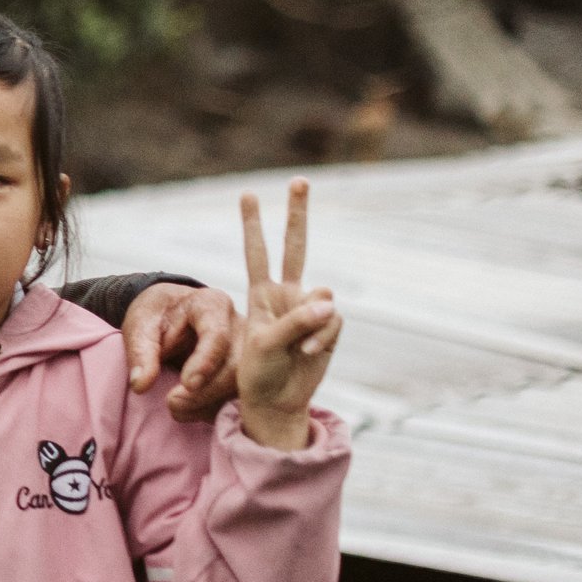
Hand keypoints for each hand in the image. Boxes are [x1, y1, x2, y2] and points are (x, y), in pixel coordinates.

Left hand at [124, 282, 240, 417]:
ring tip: (178, 410)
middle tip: (173, 403)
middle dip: (209, 391)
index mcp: (212, 305)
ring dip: (212, 404)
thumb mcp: (140, 326)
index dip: (205, 362)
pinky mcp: (247, 373)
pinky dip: (218, 410)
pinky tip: (193, 412)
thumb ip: (140, 353)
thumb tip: (140, 384)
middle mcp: (239, 326)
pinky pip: (242, 397)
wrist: (168, 315)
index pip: (217, 334)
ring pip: (245, 384)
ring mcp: (248, 351)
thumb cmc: (156, 317)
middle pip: (238, 364)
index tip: (187, 384)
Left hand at [234, 178, 343, 449]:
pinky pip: (333, 323)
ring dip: (312, 325)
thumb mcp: (265, 345)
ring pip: (322, 298)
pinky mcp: (329, 326)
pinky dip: (323, 339)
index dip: (253, 225)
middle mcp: (286, 294)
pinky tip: (309, 353)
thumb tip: (329, 302)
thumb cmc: (259, 372)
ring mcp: (309, 308)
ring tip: (296, 349)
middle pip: (294, 247)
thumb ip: (294, 321)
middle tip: (298, 180)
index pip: (256, 252)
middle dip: (297, 214)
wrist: (278, 400)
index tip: (248, 195)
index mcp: (261, 293)